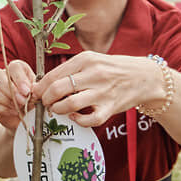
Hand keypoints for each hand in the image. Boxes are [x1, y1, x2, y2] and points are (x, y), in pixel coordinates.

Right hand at [0, 59, 36, 131]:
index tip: (27, 92)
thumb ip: (34, 90)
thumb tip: (31, 90)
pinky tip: (12, 112)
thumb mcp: (36, 94)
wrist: (24, 117)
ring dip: (4, 99)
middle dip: (10, 90)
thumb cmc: (31, 101)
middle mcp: (1, 75)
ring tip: (18, 108)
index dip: (20, 79)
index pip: (13, 67)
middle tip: (22, 101)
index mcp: (17, 69)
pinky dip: (2, 109)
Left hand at [32, 52, 156, 126]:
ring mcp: (103, 92)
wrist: (145, 77)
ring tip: (57, 109)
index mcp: (85, 60)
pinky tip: (75, 116)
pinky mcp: (111, 107)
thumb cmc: (112, 69)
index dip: (39, 87)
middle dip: (45, 99)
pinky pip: (89, 120)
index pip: (53, 75)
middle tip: (45, 102)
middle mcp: (94, 74)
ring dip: (58, 109)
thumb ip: (70, 70)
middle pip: (57, 89)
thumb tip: (43, 83)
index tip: (36, 93)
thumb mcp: (92, 61)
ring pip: (70, 104)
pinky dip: (78, 120)